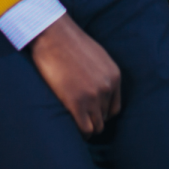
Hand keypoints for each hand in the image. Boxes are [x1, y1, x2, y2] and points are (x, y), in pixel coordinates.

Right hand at [27, 13, 121, 134]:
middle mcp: (107, 87)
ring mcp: (93, 96)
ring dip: (87, 126)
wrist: (53, 35)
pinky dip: (81, 132)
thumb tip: (96, 86)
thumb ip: (101, 73)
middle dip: (93, 118)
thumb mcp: (97, 55)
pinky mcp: (77, 103)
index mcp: (114, 76)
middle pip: (104, 117)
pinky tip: (73, 128)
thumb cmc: (69, 42)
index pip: (114, 107)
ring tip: (76, 124)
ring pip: (96, 126)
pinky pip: (85, 128)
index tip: (90, 112)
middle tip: (80, 118)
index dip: (101, 112)